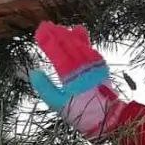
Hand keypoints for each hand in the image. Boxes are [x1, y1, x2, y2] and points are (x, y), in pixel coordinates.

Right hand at [30, 22, 124, 137]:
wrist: (111, 119)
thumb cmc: (82, 114)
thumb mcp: (58, 104)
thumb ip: (45, 88)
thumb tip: (34, 72)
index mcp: (71, 74)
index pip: (56, 52)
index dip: (48, 40)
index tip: (39, 30)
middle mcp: (84, 68)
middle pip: (70, 45)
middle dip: (58, 34)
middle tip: (48, 25)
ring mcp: (95, 68)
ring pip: (83, 47)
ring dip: (73, 36)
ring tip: (64, 28)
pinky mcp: (103, 72)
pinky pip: (94, 54)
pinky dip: (87, 45)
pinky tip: (84, 42)